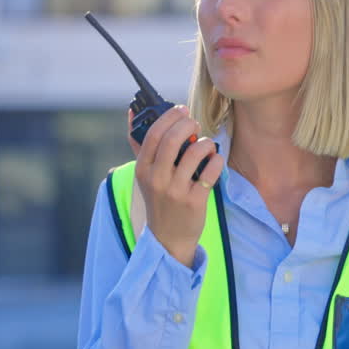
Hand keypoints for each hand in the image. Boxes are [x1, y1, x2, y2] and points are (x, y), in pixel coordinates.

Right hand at [128, 106, 224, 266]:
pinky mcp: (195, 201)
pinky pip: (211, 171)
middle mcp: (157, 179)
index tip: (181, 110)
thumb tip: (131, 112)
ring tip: (206, 145)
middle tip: (195, 124)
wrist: (168, 238)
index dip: (169, 117)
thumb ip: (139, 144)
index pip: (153, 134)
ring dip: (205, 143)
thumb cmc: (159, 199)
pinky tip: (214, 161)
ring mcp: (176, 191)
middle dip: (188, 124)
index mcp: (143, 170)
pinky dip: (216, 160)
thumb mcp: (144, 175)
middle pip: (172, 140)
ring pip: (195, 153)